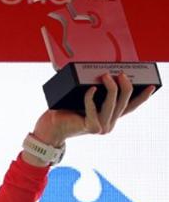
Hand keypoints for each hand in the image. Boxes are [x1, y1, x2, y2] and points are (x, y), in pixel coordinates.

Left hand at [23, 73, 155, 165]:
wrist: (50, 127)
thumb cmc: (65, 111)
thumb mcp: (84, 99)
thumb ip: (97, 92)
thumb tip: (105, 75)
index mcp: (109, 117)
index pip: (130, 107)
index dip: (142, 97)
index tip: (152, 86)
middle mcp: (108, 124)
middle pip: (124, 103)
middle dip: (124, 86)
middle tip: (119, 73)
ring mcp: (101, 127)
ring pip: (113, 104)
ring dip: (111, 88)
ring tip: (105, 76)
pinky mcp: (91, 127)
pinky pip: (94, 108)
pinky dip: (91, 97)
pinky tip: (91, 88)